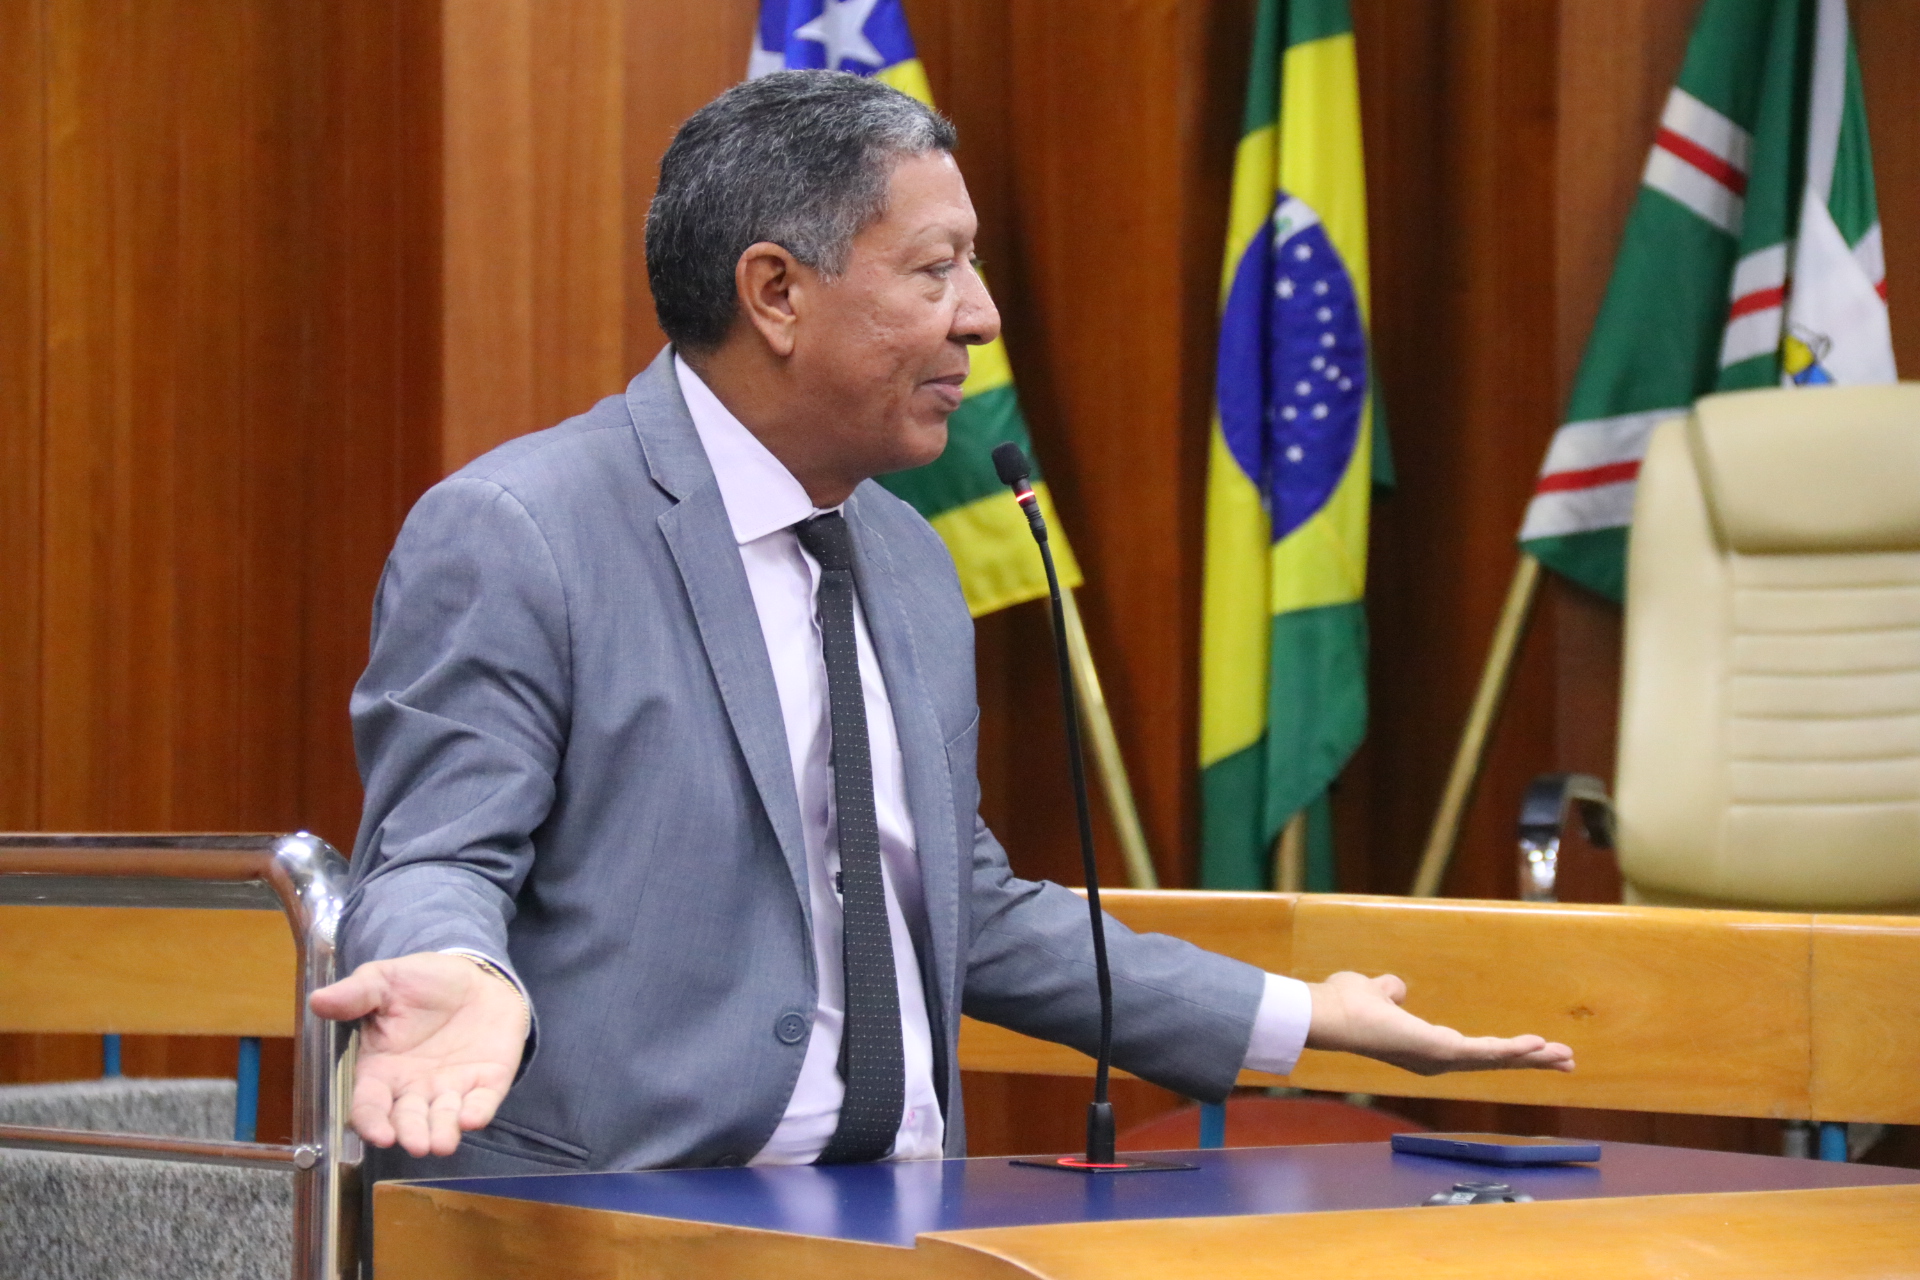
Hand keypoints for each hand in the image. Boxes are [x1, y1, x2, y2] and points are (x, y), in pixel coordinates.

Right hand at [308, 953, 529, 1156]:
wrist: (475, 975)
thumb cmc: (422, 982)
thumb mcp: (385, 981)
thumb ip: (356, 994)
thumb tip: (317, 1000)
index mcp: (382, 1070)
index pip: (370, 1105)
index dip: (372, 1122)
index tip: (379, 1134)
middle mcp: (414, 1088)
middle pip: (407, 1121)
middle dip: (412, 1134)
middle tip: (417, 1144)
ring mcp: (451, 1088)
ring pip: (443, 1120)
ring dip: (442, 1133)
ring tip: (441, 1144)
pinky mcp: (487, 1082)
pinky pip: (482, 1103)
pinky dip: (478, 1113)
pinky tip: (473, 1119)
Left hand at [1305, 971, 1574, 1076]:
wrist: (1330, 1014)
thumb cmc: (1345, 1004)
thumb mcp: (1375, 992)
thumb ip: (1389, 991)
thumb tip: (1395, 987)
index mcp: (1424, 1047)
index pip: (1474, 1051)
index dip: (1505, 1051)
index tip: (1533, 1049)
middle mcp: (1436, 1060)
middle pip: (1494, 1061)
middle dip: (1531, 1060)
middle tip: (1566, 1060)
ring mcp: (1439, 1060)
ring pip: (1496, 1059)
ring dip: (1532, 1056)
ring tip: (1565, 1055)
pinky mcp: (1440, 1052)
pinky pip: (1486, 1052)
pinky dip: (1513, 1050)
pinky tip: (1538, 1045)